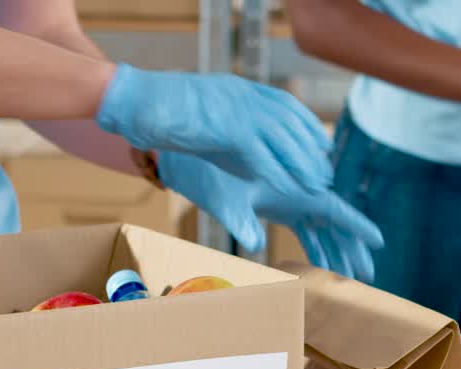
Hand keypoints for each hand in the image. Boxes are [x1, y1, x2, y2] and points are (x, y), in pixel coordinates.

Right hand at [97, 64, 331, 198]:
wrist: (136, 102)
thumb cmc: (160, 111)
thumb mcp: (203, 116)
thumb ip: (223, 128)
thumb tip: (234, 147)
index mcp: (239, 89)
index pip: (286, 104)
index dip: (306, 125)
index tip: (321, 144)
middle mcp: (244, 95)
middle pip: (290, 122)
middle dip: (310, 149)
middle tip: (325, 173)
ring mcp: (236, 108)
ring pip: (282, 137)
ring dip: (301, 164)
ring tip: (316, 186)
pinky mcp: (226, 126)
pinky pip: (260, 152)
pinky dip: (278, 171)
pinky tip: (289, 188)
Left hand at [160, 152, 383, 281]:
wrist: (194, 159)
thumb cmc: (209, 175)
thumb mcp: (226, 198)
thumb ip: (242, 220)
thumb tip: (254, 245)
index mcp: (294, 184)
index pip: (333, 207)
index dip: (356, 225)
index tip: (377, 240)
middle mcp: (299, 191)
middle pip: (333, 223)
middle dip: (351, 248)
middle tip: (368, 276)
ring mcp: (292, 200)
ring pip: (323, 229)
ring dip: (336, 253)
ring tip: (351, 280)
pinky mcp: (282, 207)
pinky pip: (307, 231)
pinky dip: (317, 249)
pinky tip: (326, 269)